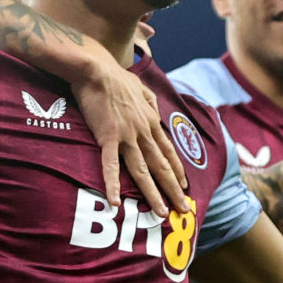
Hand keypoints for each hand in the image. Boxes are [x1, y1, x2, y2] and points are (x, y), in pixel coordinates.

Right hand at [70, 51, 187, 215]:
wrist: (96, 70)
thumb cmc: (116, 77)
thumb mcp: (141, 88)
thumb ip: (150, 102)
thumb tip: (155, 112)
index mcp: (151, 121)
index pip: (168, 151)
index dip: (177, 171)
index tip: (185, 186)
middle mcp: (143, 132)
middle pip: (161, 166)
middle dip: (173, 190)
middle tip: (183, 210)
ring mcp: (127, 136)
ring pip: (143, 171)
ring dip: (152, 194)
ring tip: (160, 213)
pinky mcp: (107, 137)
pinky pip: (110, 166)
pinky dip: (113, 185)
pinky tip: (116, 202)